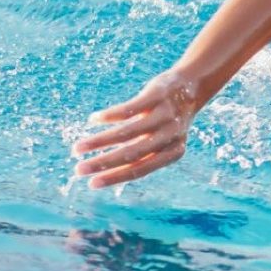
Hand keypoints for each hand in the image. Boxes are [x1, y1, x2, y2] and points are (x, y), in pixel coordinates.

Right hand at [72, 70, 202, 188]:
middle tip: (79, 170)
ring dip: (99, 141)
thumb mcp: (162, 140)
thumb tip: (106, 170)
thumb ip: (141, 153)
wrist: (192, 86)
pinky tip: (94, 119)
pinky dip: (110, 116)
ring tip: (78, 147)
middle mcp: (170, 136)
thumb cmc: (169, 120)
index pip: (140, 169)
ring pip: (127, 133)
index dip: (116, 177)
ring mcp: (165, 115)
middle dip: (103, 163)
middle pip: (132, 154)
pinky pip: (129, 108)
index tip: (92, 184)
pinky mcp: (157, 95)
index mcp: (173, 152)